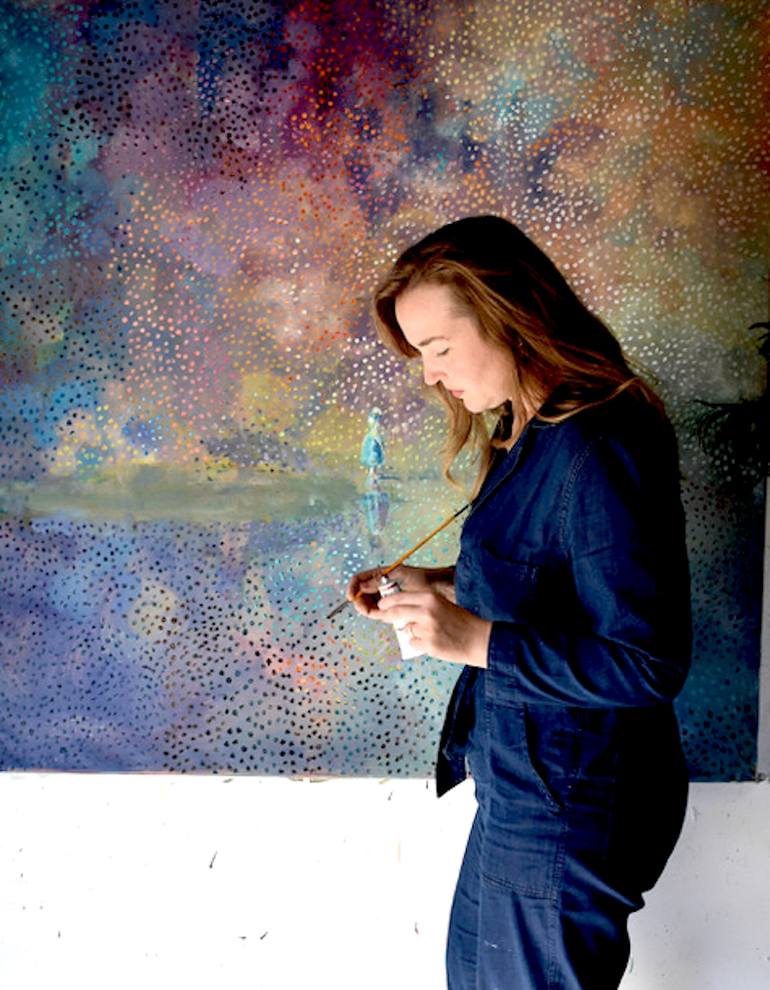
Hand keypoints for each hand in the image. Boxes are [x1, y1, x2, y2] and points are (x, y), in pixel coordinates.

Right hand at [346, 564, 453, 617]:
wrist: (442, 589)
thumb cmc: (425, 579)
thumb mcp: (402, 576)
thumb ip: (380, 581)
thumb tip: (362, 586)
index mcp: (382, 574)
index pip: (360, 579)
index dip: (353, 587)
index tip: (351, 597)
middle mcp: (382, 585)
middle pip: (362, 593)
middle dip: (360, 600)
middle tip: (363, 608)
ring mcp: (387, 597)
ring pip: (369, 604)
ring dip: (368, 609)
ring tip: (375, 613)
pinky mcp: (394, 608)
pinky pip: (380, 612)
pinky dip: (377, 614)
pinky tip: (381, 615)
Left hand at [373, 589, 490, 667]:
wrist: (478, 639)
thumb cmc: (461, 622)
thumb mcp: (441, 604)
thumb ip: (421, 605)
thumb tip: (400, 610)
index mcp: (430, 598)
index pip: (399, 597)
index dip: (387, 602)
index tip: (381, 605)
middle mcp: (426, 611)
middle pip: (395, 612)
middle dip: (386, 615)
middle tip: (383, 617)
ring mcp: (426, 629)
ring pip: (406, 629)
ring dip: (412, 632)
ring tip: (431, 633)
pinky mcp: (428, 644)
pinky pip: (413, 643)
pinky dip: (419, 643)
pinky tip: (434, 642)